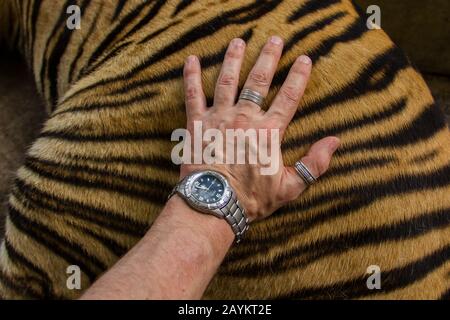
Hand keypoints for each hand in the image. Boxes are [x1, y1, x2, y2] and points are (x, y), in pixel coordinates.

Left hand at [181, 36, 339, 221]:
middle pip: (258, 81)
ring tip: (239, 42)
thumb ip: (314, 164)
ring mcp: (219, 118)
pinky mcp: (197, 124)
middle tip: (274, 40)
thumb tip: (334, 142)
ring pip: (227, 81)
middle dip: (268, 58)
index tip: (304, 59)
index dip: (298, 77)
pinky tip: (191, 60)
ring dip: (233, 59)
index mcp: (268, 132)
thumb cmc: (251, 199)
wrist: (214, 203)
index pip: (288, 97)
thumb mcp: (290, 187)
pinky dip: (191, 76)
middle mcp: (244, 118)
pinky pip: (193, 95)